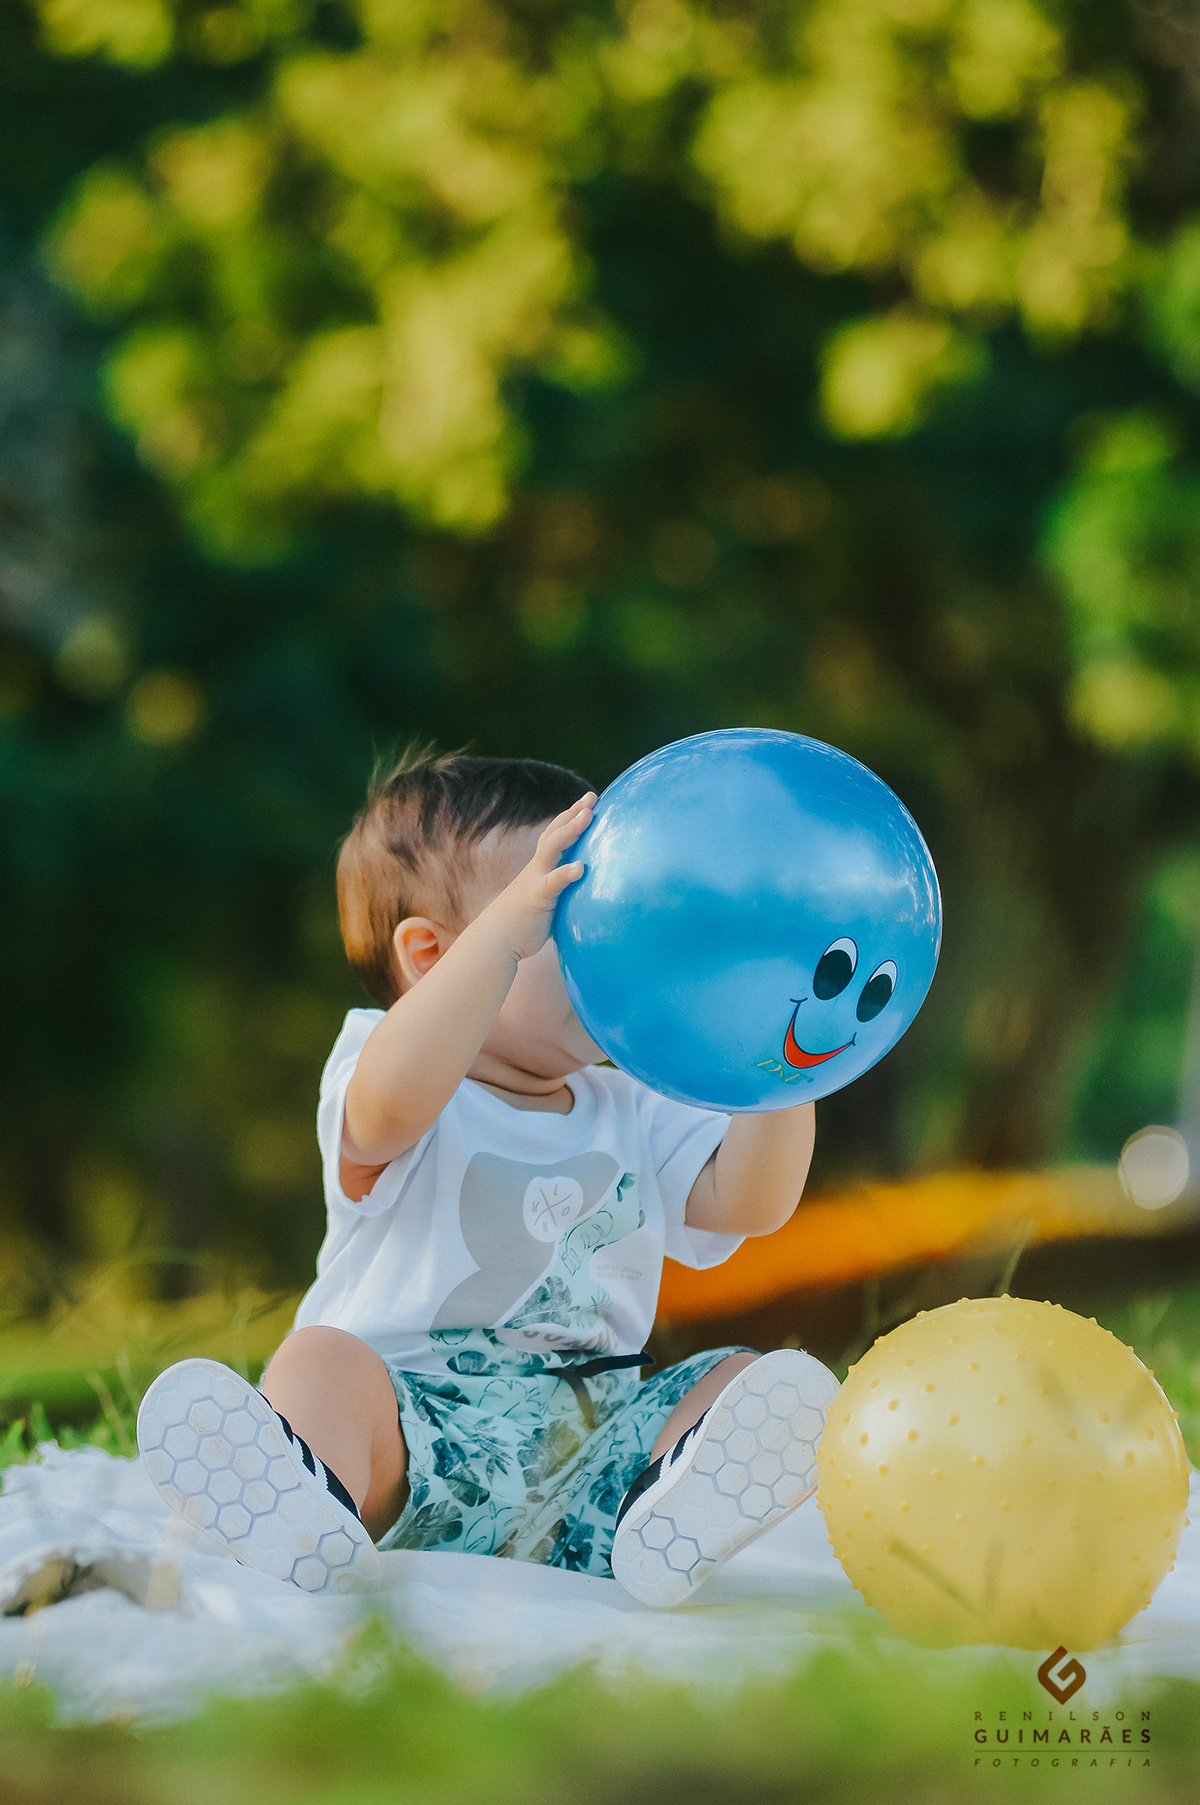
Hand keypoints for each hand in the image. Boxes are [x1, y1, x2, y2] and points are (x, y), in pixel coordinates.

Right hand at [477, 792, 596, 962]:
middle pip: (555, 833)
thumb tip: (583, 894)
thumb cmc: (522, 922)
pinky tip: (580, 867)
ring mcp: (535, 880)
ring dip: (570, 830)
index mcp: (540, 867)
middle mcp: (537, 868)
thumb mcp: (543, 901)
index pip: (556, 834)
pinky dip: (565, 873)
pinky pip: (552, 883)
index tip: (589, 799)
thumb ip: (559, 892)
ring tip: (587, 816)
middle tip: (592, 797)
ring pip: (552, 849)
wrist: (495, 939)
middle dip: (573, 813)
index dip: (571, 815)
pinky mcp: (537, 898)